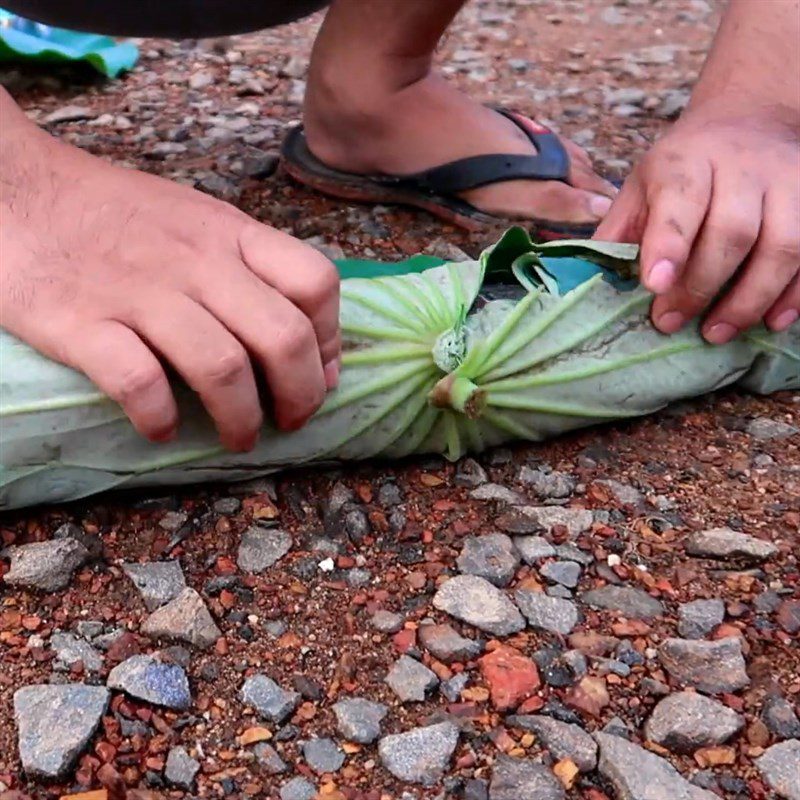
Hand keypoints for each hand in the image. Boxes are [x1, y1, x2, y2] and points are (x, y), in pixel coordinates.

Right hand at [1, 106, 339, 449]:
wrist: (14, 187)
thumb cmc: (116, 214)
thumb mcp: (199, 220)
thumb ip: (253, 269)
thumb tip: (309, 340)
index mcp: (230, 233)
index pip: (315, 283)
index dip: (331, 340)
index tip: (320, 375)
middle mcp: (196, 262)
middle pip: (282, 337)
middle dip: (300, 395)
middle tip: (288, 421)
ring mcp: (139, 292)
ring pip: (222, 368)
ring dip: (240, 419)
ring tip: (238, 436)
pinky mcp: (80, 322)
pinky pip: (139, 383)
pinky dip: (160, 417)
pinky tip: (161, 428)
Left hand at [595, 111, 799, 341]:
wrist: (748, 120)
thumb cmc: (682, 169)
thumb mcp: (639, 188)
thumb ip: (616, 232)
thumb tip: (580, 282)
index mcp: (687, 160)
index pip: (680, 200)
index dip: (669, 245)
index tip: (654, 286)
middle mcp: (743, 166)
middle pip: (733, 231)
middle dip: (701, 286)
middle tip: (672, 323)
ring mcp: (788, 182)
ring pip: (784, 244)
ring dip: (751, 298)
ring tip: (717, 333)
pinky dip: (795, 293)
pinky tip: (771, 321)